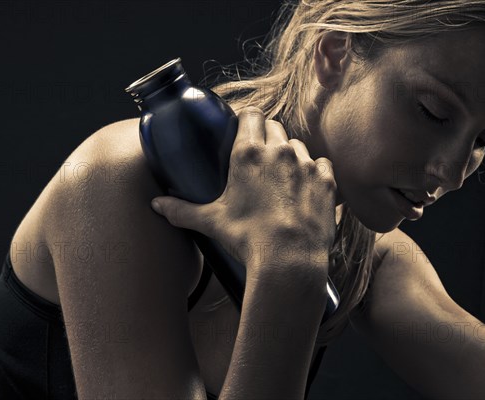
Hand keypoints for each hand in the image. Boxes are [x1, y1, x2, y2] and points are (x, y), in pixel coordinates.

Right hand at [150, 107, 337, 277]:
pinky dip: (314, 172)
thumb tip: (157, 206)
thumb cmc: (247, 238)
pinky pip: (322, 164)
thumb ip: (182, 210)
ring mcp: (306, 164)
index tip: (244, 130)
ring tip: (281, 179)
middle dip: (266, 137)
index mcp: (248, 153)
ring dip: (289, 156)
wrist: (289, 260)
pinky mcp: (326, 181)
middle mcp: (279, 151)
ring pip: (297, 145)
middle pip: (274, 126)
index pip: (250, 114)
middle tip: (259, 160)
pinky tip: (306, 188)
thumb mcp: (211, 222)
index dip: (247, 120)